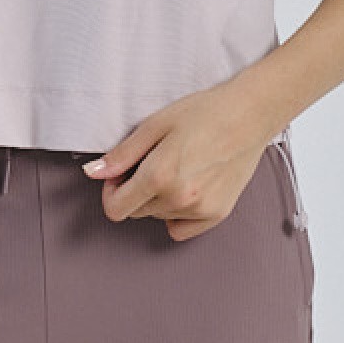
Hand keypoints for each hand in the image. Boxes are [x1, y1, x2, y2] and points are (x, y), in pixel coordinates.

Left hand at [81, 85, 276, 241]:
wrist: (250, 115)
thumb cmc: (205, 113)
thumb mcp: (155, 125)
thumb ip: (122, 154)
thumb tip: (94, 173)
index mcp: (159, 176)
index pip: (115, 209)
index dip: (110, 192)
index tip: (121, 175)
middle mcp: (179, 199)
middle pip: (135, 212)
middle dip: (135, 192)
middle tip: (153, 163)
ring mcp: (200, 210)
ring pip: (157, 217)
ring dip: (157, 200)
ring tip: (178, 168)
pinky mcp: (217, 215)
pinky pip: (180, 229)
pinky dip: (177, 215)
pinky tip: (188, 189)